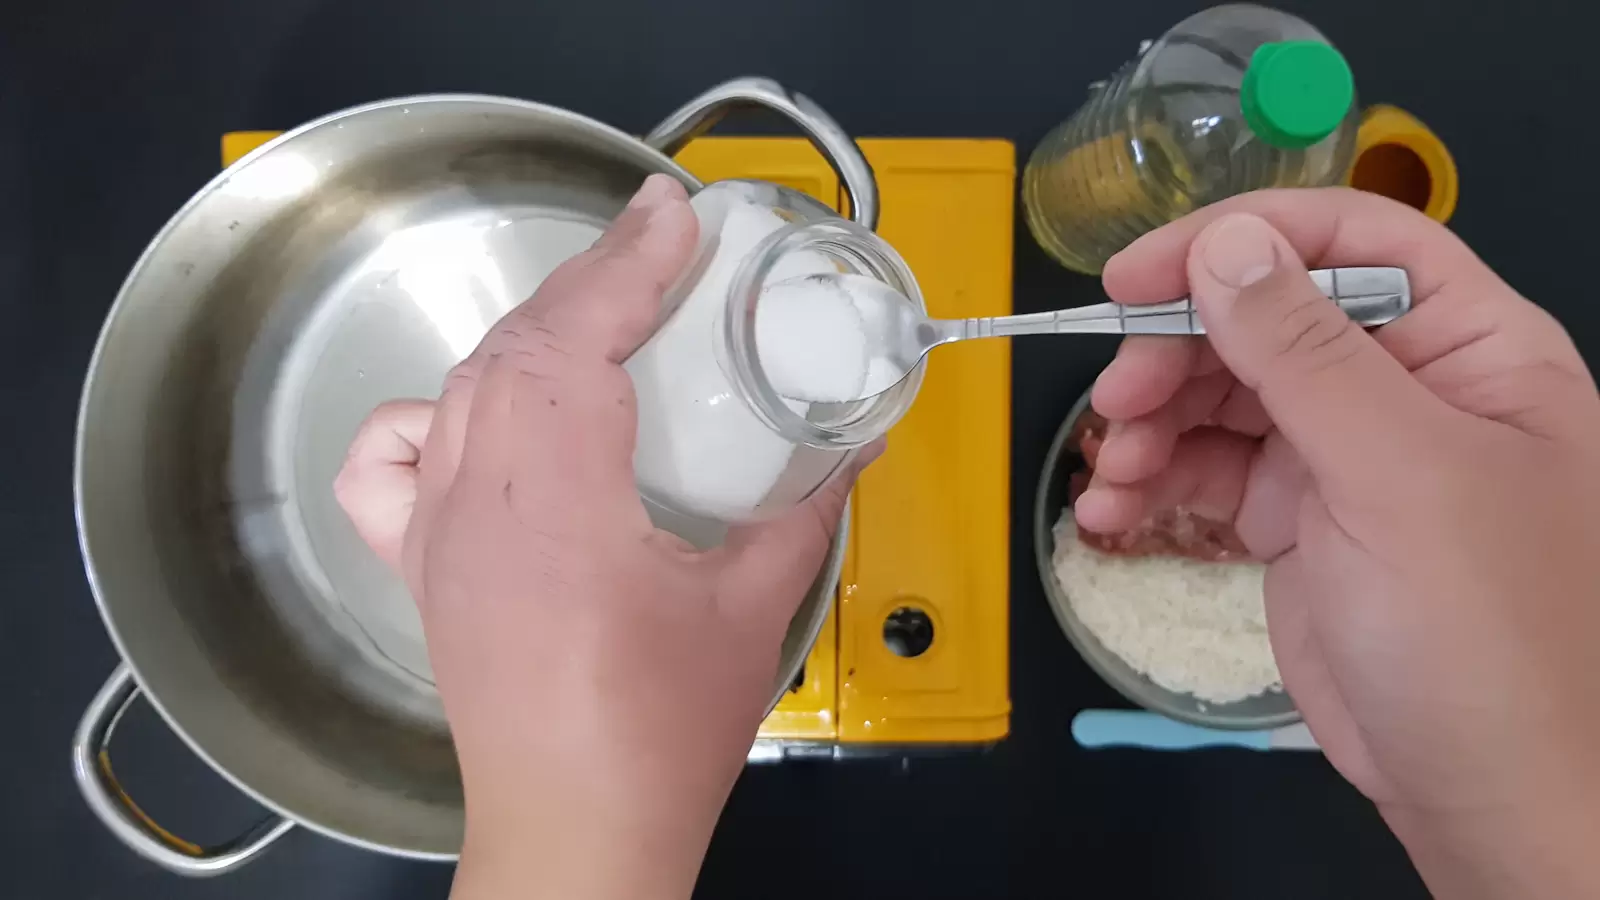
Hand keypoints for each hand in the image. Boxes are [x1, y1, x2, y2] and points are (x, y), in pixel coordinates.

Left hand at [334, 174, 869, 899]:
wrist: (578, 828)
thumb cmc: (656, 739)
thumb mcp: (756, 610)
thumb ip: (803, 512)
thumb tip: (845, 446)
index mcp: (559, 511)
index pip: (572, 345)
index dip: (626, 267)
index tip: (669, 215)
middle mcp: (478, 507)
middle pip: (516, 347)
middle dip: (592, 280)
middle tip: (659, 245)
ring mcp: (438, 534)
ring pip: (465, 385)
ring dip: (534, 330)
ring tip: (601, 308)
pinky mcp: (423, 563)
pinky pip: (394, 460)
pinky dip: (434, 411)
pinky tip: (486, 412)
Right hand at [1083, 188, 1599, 897]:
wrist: (1487, 791)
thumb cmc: (1486, 634)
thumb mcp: (1399, 475)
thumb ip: (1306, 350)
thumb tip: (1225, 244)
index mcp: (1468, 347)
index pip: (1351, 239)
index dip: (1241, 238)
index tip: (1139, 274)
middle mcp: (1405, 386)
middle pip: (1267, 316)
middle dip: (1179, 351)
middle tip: (1117, 399)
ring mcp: (1348, 455)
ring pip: (1224, 394)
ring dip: (1153, 423)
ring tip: (1113, 474)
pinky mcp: (1298, 520)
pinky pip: (1209, 473)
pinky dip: (1154, 485)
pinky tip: (1112, 515)